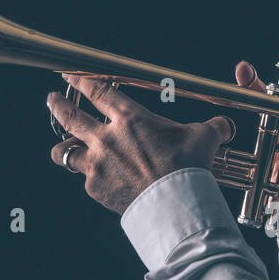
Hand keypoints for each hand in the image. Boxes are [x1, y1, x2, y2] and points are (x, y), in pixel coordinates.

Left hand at [47, 73, 233, 214]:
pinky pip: (85, 180)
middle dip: (58, 105)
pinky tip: (97, 181)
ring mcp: (97, 164)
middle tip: (52, 98)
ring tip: (63, 149)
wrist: (175, 204)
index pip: (98, 92)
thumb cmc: (188, 167)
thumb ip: (212, 127)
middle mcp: (107, 138)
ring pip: (64, 153)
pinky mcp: (96, 188)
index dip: (80, 80)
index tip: (69, 74)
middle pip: (70, 116)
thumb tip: (226, 124)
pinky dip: (90, 179)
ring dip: (62, 149)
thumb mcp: (204, 139)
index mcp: (130, 119)